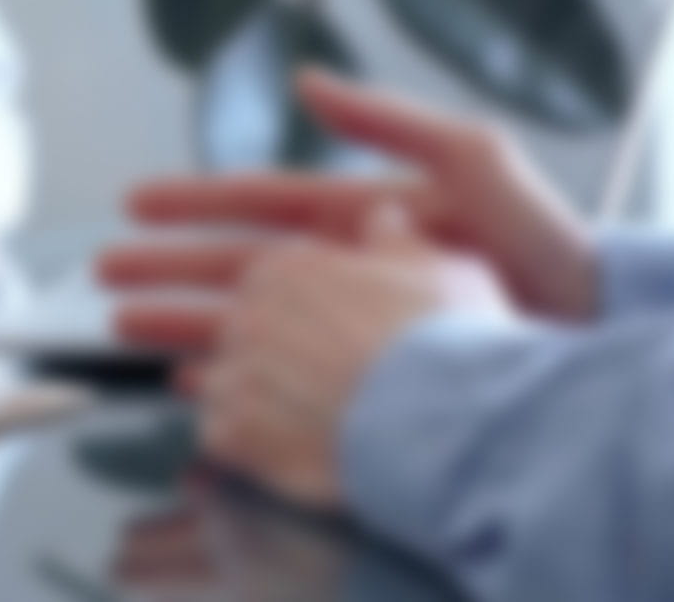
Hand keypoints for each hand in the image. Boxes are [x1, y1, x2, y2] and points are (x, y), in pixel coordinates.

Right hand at [101, 70, 594, 352]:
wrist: (592, 338)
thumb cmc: (545, 251)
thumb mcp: (476, 162)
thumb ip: (391, 121)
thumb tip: (305, 77)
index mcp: (355, 217)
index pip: (252, 205)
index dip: (188, 203)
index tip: (130, 202)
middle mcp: (340, 270)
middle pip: (229, 270)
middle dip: (162, 270)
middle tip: (103, 275)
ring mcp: (346, 325)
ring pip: (242, 325)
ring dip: (179, 325)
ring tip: (121, 329)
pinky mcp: (357, 377)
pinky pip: (277, 379)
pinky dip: (230, 382)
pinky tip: (190, 385)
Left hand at [196, 203, 513, 507]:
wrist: (448, 418)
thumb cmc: (452, 339)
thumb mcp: (439, 271)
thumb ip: (398, 245)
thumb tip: (383, 218)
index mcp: (288, 267)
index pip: (273, 281)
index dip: (305, 311)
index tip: (332, 335)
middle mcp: (249, 314)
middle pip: (245, 333)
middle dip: (273, 355)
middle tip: (320, 384)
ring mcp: (236, 374)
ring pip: (223, 383)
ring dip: (252, 401)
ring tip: (301, 423)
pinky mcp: (234, 434)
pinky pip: (222, 437)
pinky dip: (247, 448)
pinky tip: (288, 455)